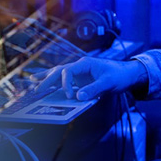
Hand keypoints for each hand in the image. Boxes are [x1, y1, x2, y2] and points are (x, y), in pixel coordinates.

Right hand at [30, 57, 147, 99]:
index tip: (69, 96)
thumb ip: (94, 89)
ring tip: (31, 79)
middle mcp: (79, 66)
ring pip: (59, 73)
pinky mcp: (80, 78)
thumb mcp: (108, 83)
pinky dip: (54, 81)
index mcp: (85, 63)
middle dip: (47, 80)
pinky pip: (64, 79)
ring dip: (46, 77)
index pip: (68, 72)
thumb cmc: (119, 75)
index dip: (66, 84)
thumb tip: (78, 97)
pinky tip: (45, 84)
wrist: (128, 74)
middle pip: (59, 71)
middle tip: (36, 90)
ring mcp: (79, 72)